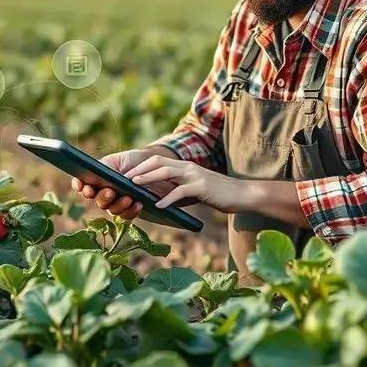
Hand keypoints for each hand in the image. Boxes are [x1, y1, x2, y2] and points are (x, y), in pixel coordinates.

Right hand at [70, 148, 175, 218]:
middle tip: (110, 192)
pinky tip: (138, 204)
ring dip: (119, 205)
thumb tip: (97, 174)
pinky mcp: (128, 211)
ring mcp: (115, 204)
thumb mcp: (116, 160)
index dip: (79, 186)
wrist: (151, 165)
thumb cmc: (130, 161)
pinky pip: (127, 215)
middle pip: (97, 200)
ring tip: (128, 198)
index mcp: (95, 180)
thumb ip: (104, 167)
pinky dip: (132, 211)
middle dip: (102, 197)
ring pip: (112, 210)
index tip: (82, 185)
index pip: (82, 185)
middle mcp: (102, 194)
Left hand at [124, 155, 249, 212]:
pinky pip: (181, 191)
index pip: (158, 161)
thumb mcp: (195, 190)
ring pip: (166, 172)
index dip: (141, 165)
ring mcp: (195, 176)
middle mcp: (187, 168)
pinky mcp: (202, 187)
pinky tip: (159, 205)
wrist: (242, 194)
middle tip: (124, 177)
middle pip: (158, 162)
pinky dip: (168, 198)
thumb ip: (180, 190)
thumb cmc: (218, 195)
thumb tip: (160, 200)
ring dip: (148, 178)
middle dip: (140, 168)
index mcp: (184, 167)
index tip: (126, 173)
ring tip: (134, 184)